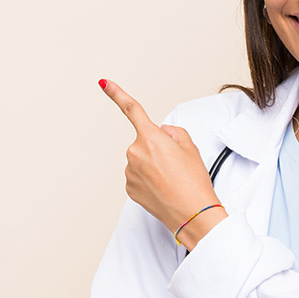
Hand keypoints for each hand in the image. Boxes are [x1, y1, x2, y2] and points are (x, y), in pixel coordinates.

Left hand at [100, 79, 226, 247]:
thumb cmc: (194, 183)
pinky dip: (149, 181)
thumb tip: (162, 134)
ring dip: (154, 167)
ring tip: (172, 180)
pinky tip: (163, 189)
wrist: (193, 214)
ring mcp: (130, 172)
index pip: (131, 110)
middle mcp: (135, 153)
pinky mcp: (130, 189)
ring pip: (141, 161)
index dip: (116, 94)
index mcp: (151, 138)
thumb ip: (174, 133)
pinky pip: (138, 177)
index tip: (104, 83)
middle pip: (144, 143)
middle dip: (157, 150)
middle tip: (177, 166)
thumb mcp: (191, 148)